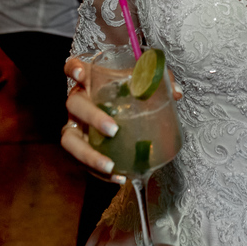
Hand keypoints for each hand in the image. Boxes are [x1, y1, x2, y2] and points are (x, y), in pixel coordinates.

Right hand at [61, 56, 182, 183]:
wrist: (125, 121)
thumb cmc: (132, 97)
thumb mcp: (147, 85)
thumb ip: (161, 82)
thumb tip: (176, 93)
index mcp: (91, 82)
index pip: (73, 67)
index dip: (73, 68)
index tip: (80, 73)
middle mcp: (79, 102)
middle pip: (74, 104)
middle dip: (92, 117)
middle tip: (113, 129)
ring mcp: (76, 126)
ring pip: (70, 139)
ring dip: (88, 154)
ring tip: (110, 166)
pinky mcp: (81, 149)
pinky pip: (82, 162)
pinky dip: (99, 173)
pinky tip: (119, 178)